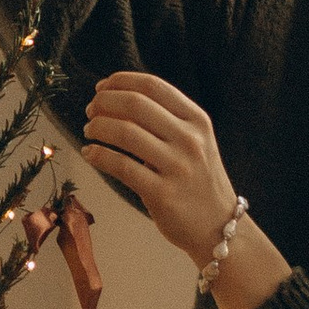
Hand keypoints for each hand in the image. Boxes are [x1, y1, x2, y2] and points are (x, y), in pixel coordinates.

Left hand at [80, 69, 240, 264]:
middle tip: (91, 110)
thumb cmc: (199, 181)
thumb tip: (117, 99)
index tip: (101, 88)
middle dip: (104, 102)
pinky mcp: (162, 194)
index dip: (120, 81)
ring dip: (98, 127)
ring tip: (89, 130)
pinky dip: (98, 155)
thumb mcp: (196, 141)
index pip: (153, 86)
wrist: (219, 227)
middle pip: (135, 104)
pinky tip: (90, 153)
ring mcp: (177, 167)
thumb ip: (167, 120)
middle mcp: (190, 140)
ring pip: (125, 132)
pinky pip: (121, 166)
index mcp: (197, 120)